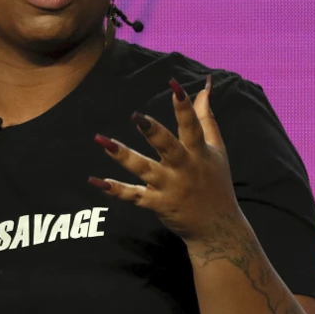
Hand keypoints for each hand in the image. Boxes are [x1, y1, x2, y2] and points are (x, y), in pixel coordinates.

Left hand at [89, 77, 238, 241]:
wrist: (218, 228)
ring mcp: (169, 187)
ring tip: (103, 141)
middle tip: (137, 116)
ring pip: (145, 169)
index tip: (173, 85)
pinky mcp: (157, 204)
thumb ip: (207, 117)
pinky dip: (115, 189)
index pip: (192, 126)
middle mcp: (184, 168)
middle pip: (168, 147)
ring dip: (124, 156)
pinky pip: (133, 196)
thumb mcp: (217, 149)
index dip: (184, 106)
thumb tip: (204, 87)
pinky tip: (96, 181)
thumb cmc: (216, 182)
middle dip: (154, 132)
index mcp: (199, 152)